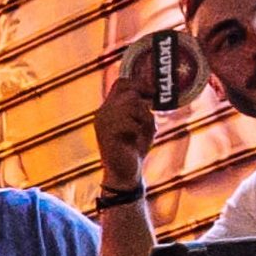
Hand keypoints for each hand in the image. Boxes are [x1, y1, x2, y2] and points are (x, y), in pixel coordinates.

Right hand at [94, 54, 164, 188]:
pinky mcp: (109, 133)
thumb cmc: (134, 147)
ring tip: (140, 131)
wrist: (125, 172)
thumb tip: (151, 94)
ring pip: (131, 104)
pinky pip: (131, 120)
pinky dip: (140, 128)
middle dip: (144, 103)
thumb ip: (143, 108)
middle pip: (129, 92)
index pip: (121, 83)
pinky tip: (134, 139)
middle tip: (148, 116)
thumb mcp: (142, 123)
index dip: (139, 84)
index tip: (152, 94)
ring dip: (143, 117)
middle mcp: (103, 113)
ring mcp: (104, 123)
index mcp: (109, 108)